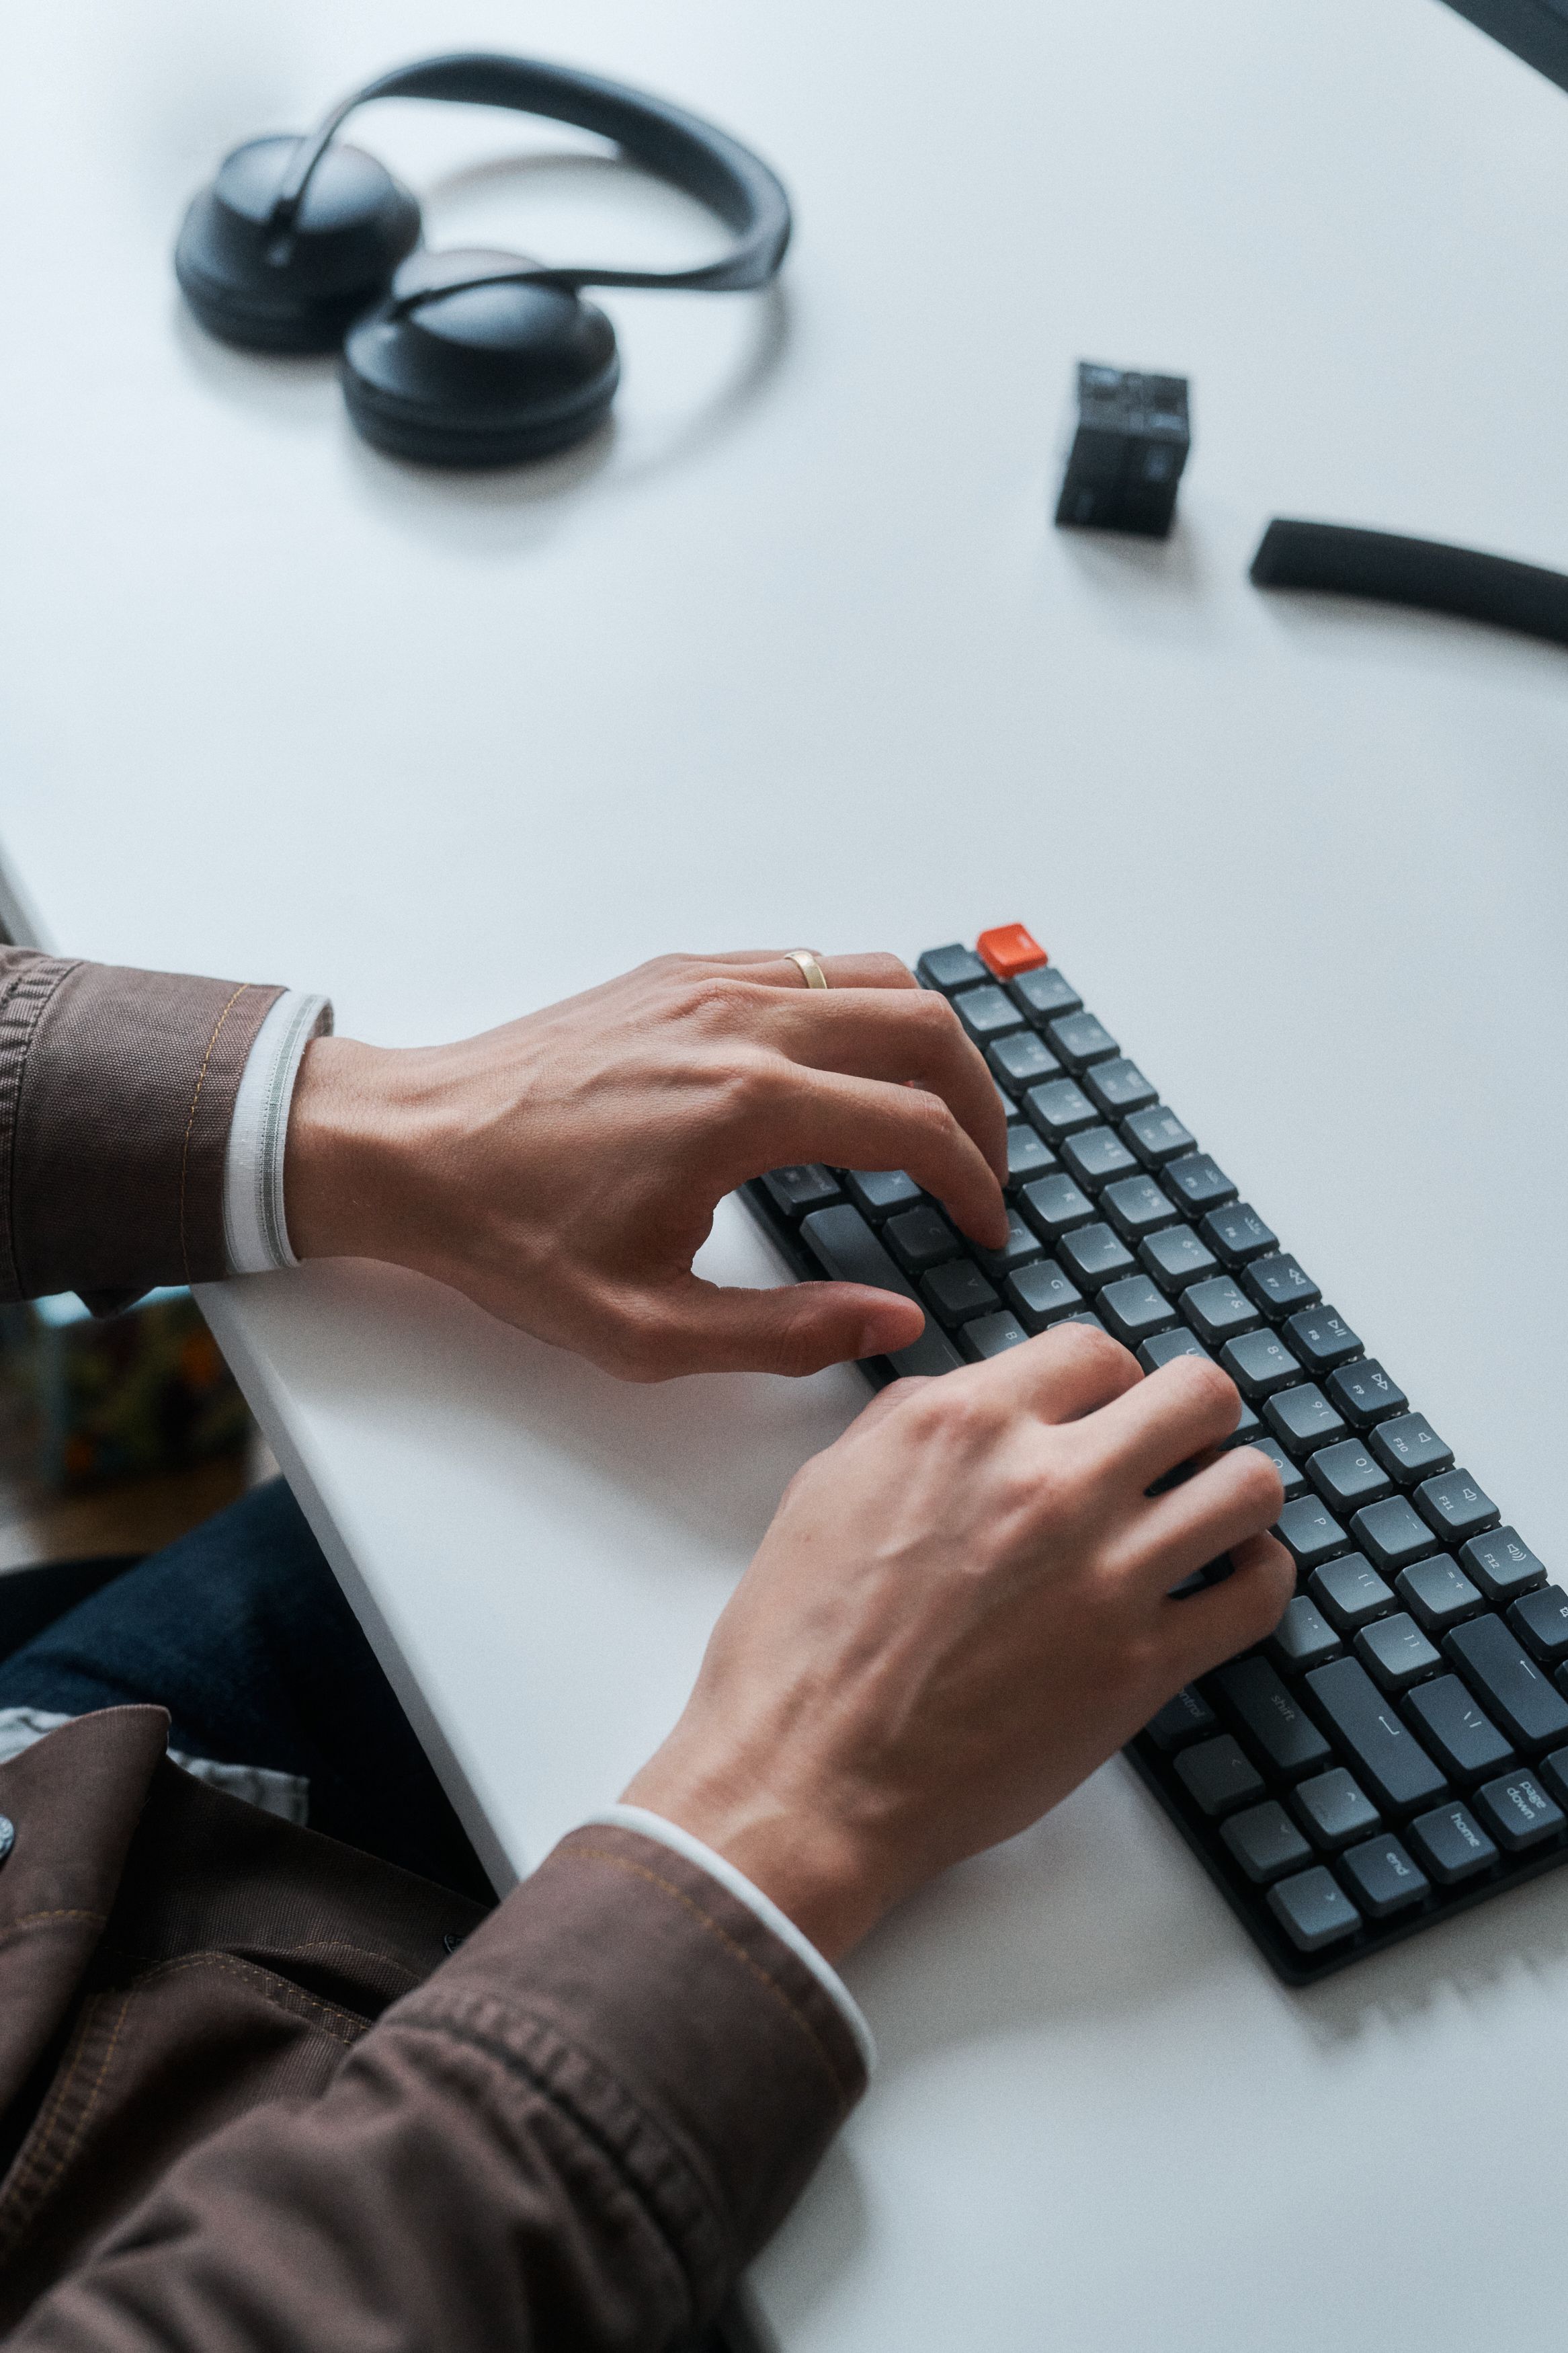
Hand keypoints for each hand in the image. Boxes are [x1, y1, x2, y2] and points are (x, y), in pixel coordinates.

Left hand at [283, 949, 1007, 1379]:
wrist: (407, 1149)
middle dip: (981, 1100)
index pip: (918, 1126)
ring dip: (928, 1042)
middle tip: (984, 1167)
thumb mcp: (647, 1330)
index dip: (974, 1183)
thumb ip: (787, 1333)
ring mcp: (709, 983)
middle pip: (924, 1026)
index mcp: (746, 1107)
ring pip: (875, 976)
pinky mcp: (677, 973)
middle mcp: (740, 1022)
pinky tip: (847, 1070)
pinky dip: (859, 1006)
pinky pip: (808, 964)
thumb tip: (892, 1320)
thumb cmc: (510, 1235)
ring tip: (935, 1114)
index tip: (985, 1226)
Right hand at [623, 1328, 1291, 1958]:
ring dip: (1236, 1492)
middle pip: (1197, 1394)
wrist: (806, 1778)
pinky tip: (1229, 1583)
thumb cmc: (800, 1643)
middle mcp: (1048, 1483)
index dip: (1108, 1383)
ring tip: (1208, 1518)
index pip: (1095, 1350)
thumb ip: (915, 1420)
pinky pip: (1258, 1596)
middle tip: (1171, 1455)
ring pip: (1250, 1484)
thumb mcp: (831, 1484)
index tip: (1104, 1416)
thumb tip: (979, 1395)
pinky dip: (1260, 1579)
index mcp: (966, 1426)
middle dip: (1193, 1418)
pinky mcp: (1141, 1666)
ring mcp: (1105, 1575)